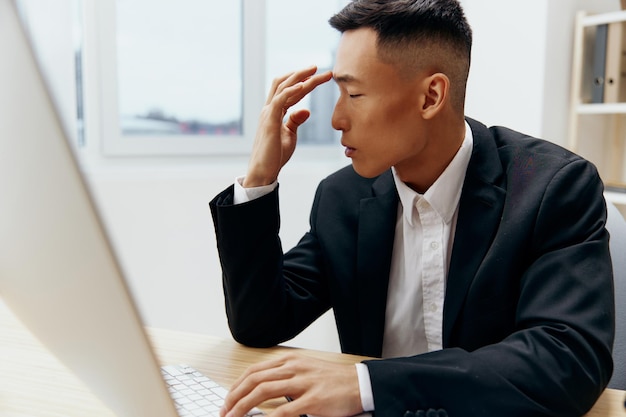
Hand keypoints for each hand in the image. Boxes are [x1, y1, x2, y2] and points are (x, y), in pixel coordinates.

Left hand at [220, 353, 363, 416]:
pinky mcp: (313, 399)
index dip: (236, 386)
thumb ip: (284, 376)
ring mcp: (303, 383)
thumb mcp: (305, 370)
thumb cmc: (332, 380)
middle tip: (225, 412)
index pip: (254, 371)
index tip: (228, 400)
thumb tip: (259, 389)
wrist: (359, 383)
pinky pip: (285, 410)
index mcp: (290, 361)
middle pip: (254, 380)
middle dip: (234, 397)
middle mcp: (294, 368)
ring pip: (263, 391)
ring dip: (243, 407)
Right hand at [243, 66, 332, 187]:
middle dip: (301, 74)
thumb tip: (307, 110)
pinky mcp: (269, 121)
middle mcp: (269, 109)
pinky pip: (280, 100)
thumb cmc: (275, 155)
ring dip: (299, 77)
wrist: (264, 171)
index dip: (304, 82)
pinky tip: (304, 86)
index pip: (289, 90)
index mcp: (274, 111)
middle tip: (318, 68)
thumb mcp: (289, 135)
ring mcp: (268, 114)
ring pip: (282, 87)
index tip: (320, 76)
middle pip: (284, 83)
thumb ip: (295, 121)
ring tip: (314, 71)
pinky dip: (291, 91)